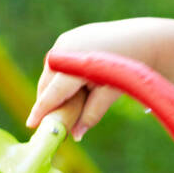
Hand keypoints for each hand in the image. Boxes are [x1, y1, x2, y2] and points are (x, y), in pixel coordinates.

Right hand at [26, 19, 155, 140]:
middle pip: (48, 83)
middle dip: (47, 102)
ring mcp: (67, 40)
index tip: (31, 125)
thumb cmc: (128, 69)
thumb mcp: (111, 92)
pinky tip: (72, 86)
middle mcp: (68, 48)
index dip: (42, 110)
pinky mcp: (68, 37)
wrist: (142, 39)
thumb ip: (92, 113)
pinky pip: (57, 62)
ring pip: (50, 72)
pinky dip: (60, 76)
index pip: (54, 93)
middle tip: (52, 123)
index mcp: (79, 64)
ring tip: (69, 103)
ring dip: (53, 89)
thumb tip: (76, 136)